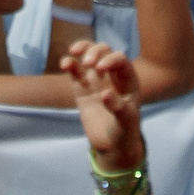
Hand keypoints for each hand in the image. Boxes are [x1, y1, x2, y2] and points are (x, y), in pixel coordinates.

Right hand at [62, 40, 145, 170]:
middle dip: (95, 51)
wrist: (112, 145)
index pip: (120, 60)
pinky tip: (65, 64)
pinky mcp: (82, 89)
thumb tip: (105, 93)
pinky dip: (70, 65)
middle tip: (87, 62)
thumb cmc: (125, 131)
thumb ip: (118, 107)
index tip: (100, 68)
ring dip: (82, 50)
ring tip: (73, 53)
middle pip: (104, 51)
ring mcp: (96, 80)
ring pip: (89, 56)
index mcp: (128, 79)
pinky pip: (75, 72)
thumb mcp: (126, 121)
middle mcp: (112, 75)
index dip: (110, 59)